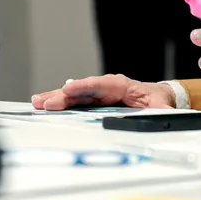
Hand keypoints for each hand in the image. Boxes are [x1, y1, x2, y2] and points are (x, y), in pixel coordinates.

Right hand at [30, 73, 175, 110]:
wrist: (160, 99)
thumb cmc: (159, 102)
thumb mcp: (163, 107)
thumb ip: (160, 111)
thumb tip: (162, 114)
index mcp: (122, 86)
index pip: (100, 85)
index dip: (83, 87)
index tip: (68, 90)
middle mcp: (107, 87)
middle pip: (82, 90)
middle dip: (62, 95)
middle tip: (44, 101)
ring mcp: (99, 94)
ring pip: (75, 96)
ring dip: (56, 98)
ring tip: (37, 101)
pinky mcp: (94, 102)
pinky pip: (76, 102)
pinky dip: (61, 103)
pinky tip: (45, 105)